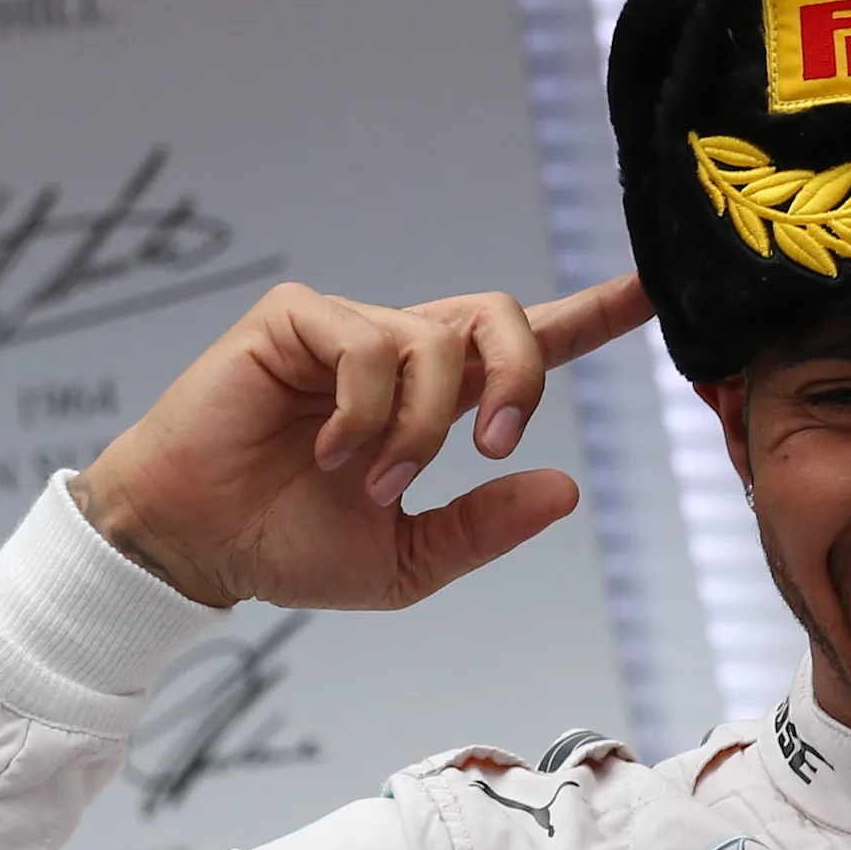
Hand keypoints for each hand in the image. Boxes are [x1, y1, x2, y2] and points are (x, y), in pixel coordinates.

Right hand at [71, 275, 652, 608]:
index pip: (524, 344)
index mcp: (433, 397)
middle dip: (521, 378)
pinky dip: (366, 414)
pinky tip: (328, 453)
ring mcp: (346, 327)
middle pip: (502, 317)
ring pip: (438, 344)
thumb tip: (566, 490)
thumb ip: (484, 526)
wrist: (198, 547)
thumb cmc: (288, 545)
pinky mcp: (295, 318)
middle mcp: (398, 349)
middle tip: (492, 448)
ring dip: (421, 429)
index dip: (592, 315)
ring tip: (373, 481)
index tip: (653, 291)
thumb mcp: (407, 558)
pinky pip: (371, 346)